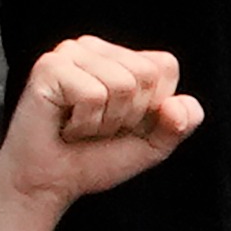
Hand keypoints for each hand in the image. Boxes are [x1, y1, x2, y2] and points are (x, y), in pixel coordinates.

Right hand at [0, 39, 202, 205]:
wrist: (50, 182)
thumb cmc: (94, 158)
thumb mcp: (154, 144)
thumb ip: (181, 124)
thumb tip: (178, 104)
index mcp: (120, 58)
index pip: (165, 66)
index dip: (154, 106)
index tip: (124, 122)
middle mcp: (94, 48)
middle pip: (146, 74)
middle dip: (129, 114)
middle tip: (98, 126)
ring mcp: (69, 53)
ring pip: (122, 84)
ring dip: (105, 121)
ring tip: (81, 126)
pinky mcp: (49, 66)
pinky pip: (93, 95)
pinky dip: (85, 122)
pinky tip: (66, 126)